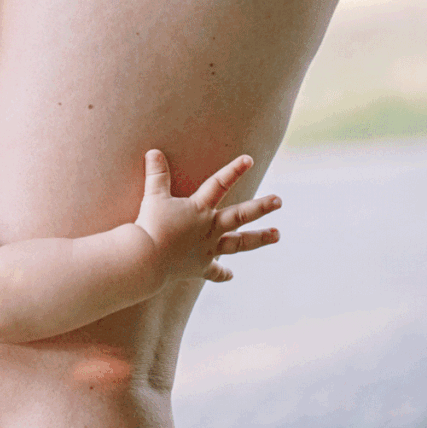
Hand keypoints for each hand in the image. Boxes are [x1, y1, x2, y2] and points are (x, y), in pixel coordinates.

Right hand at [134, 150, 280, 282]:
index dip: (233, 171)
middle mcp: (209, 229)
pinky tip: (231, 276)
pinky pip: (214, 272)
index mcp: (200, 209)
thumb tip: (153, 151)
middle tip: (279, 201)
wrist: (147, 259)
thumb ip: (157, 174)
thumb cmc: (150, 226)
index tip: (249, 160)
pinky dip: (222, 274)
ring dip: (258, 239)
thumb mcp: (153, 197)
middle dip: (261, 207)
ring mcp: (207, 249)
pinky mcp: (199, 267)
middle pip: (240, 216)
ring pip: (238, 243)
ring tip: (277, 235)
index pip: (219, 185)